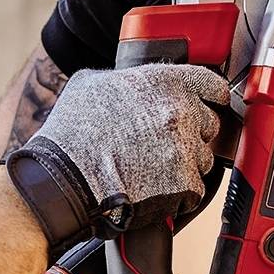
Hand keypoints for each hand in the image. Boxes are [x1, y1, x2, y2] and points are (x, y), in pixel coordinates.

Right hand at [3, 63, 228, 255]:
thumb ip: (122, 80)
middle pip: (208, 125)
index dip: (209, 97)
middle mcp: (181, 112)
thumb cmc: (71, 134)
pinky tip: (152, 190)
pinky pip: (193, 189)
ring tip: (150, 171)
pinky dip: (177, 194)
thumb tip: (128, 83)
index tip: (207, 105)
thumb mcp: (89, 85)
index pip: (211, 84)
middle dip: (191, 134)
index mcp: (163, 82)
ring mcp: (185, 149)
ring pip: (202, 159)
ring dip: (183, 165)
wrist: (63, 180)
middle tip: (162, 145)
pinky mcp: (185, 185)